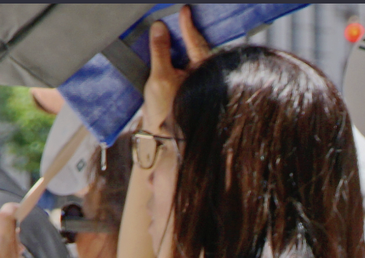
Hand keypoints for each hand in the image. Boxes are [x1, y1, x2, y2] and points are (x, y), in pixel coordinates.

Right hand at [141, 6, 211, 131]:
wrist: (162, 138)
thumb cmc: (166, 113)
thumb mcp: (160, 77)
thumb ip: (160, 51)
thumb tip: (160, 28)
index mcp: (203, 73)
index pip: (195, 42)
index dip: (187, 25)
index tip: (184, 10)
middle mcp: (203, 77)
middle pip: (196, 48)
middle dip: (187, 33)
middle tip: (180, 17)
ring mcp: (196, 83)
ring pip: (190, 57)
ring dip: (182, 44)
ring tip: (172, 32)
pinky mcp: (187, 89)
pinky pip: (184, 66)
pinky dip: (177, 56)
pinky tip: (170, 52)